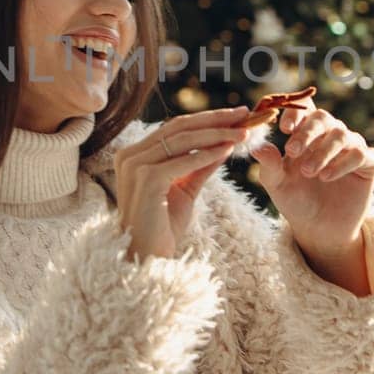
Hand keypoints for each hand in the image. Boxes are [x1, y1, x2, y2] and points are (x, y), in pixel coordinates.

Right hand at [116, 106, 250, 259]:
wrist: (148, 257)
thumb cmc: (163, 226)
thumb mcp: (185, 189)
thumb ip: (200, 166)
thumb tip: (224, 144)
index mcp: (135, 154)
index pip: (174, 128)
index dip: (206, 119)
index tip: (235, 116)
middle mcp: (130, 155)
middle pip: (178, 127)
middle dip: (214, 119)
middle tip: (244, 115)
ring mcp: (135, 165)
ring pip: (182, 140)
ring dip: (216, 134)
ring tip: (242, 134)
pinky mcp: (146, 179)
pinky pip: (183, 161)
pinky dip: (207, 154)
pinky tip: (227, 151)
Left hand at [249, 104, 373, 258]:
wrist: (319, 229)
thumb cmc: (296, 200)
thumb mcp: (277, 183)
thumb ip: (269, 164)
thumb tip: (256, 146)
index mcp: (307, 133)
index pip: (304, 109)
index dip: (295, 112)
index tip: (284, 128)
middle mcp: (330, 135)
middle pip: (323, 118)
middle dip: (307, 132)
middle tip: (292, 152)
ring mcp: (351, 147)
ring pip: (341, 135)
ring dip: (323, 152)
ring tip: (309, 172)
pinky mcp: (368, 164)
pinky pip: (360, 154)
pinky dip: (343, 163)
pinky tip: (327, 176)